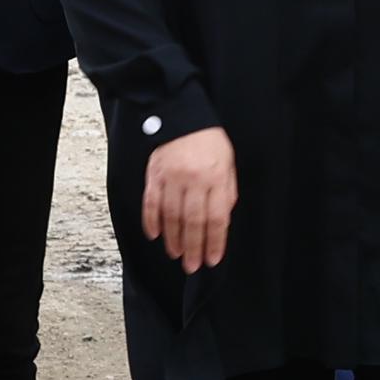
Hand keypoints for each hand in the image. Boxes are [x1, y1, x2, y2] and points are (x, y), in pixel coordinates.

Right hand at [141, 128, 236, 272]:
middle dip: (194, 247)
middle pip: (194, 221)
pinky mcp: (154, 175)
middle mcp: (194, 180)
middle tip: (192, 266)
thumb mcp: (228, 161)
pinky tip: (154, 235)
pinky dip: (151, 221)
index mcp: (215, 177)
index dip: (215, 242)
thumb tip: (224, 217)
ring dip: (173, 239)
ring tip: (176, 254)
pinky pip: (151, 203)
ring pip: (171, 216)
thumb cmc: (208, 139)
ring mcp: (171, 178)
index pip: (217, 217)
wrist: (181, 113)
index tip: (212, 259)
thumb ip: (227, 190)